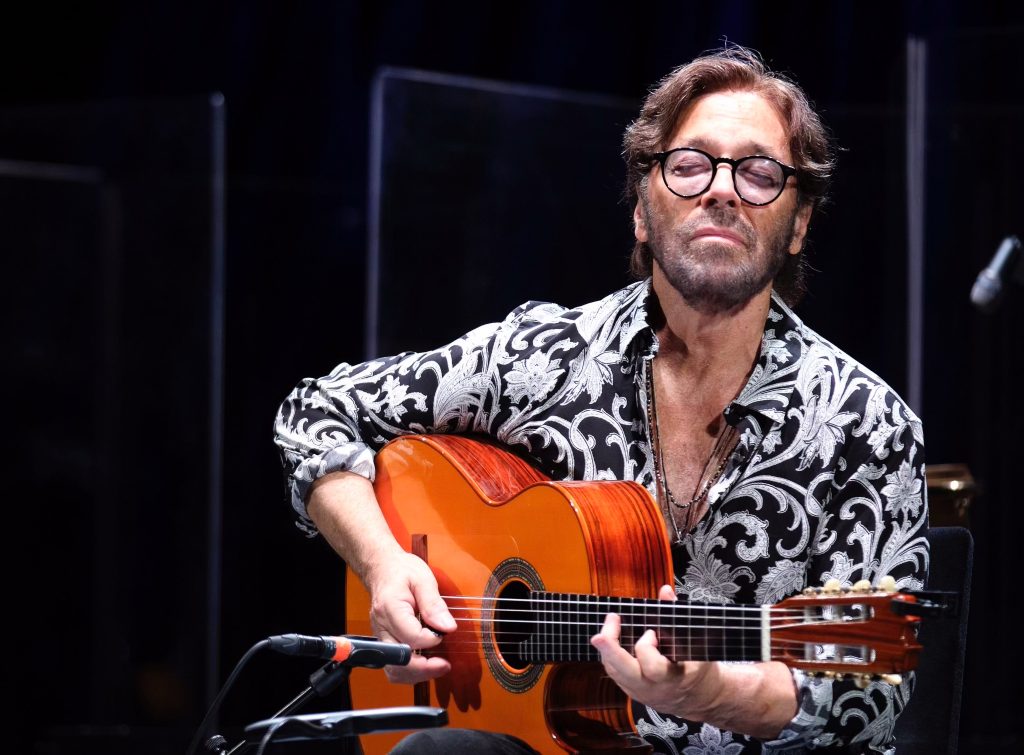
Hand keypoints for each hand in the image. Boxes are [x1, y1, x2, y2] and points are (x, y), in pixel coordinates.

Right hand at [364, 550, 457, 683]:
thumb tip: (448, 627)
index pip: (410, 636)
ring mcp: (380, 636)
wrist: (383, 569)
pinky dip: (410, 671)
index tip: (443, 632)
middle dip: (424, 668)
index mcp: (390, 608)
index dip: (430, 640)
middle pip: (398, 660)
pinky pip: (394, 665)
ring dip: (417, 674)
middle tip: (445, 665)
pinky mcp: (384, 642)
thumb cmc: (402, 571)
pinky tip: (426, 664)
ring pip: (394, 669)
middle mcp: (381, 626)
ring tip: (438, 667)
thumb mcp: (423, 579)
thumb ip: (434, 604)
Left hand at [590, 584, 718, 717]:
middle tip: (601, 633)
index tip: (651, 632)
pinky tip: (612, 637)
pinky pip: (615, 673)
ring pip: (615, 672)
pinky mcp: (631, 691)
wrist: (700, 699)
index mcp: (672, 679)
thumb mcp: (694, 643)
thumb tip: (665, 591)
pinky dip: (611, 654)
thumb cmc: (698, 668)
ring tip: (611, 623)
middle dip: (610, 650)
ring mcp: (640, 692)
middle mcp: (653, 688)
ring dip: (608, 648)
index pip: (653, 668)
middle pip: (624, 672)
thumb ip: (676, 616)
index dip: (647, 647)